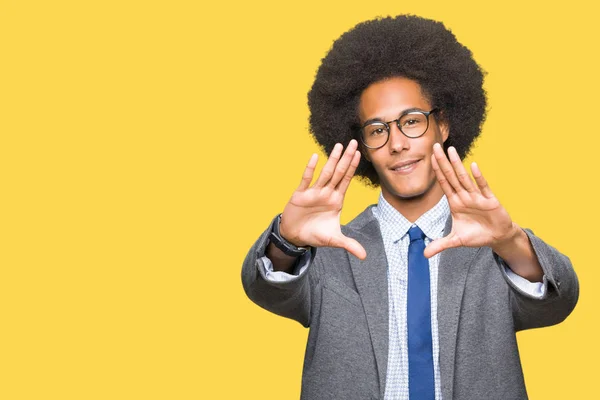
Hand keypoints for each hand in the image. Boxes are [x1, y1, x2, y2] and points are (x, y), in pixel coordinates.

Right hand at [279, 139, 366, 259]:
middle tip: (355, 142)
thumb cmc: (315, 234)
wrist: (295, 236)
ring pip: (325, 173)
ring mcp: (313, 192)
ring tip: (339, 145)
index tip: (359, 153)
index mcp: (336, 201)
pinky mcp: (300, 194)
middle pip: (339, 172)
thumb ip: (349, 245)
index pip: (346, 180)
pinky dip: (310, 169)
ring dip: (332, 160)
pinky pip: (306, 179)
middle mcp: (326, 193)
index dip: (353, 167)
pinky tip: (315, 157)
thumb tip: (364, 256)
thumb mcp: (334, 240)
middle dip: (347, 158)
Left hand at [424, 143, 518, 258]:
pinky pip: (483, 187)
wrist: (497, 237)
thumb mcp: (456, 241)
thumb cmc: (476, 235)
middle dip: (442, 162)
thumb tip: (424, 255)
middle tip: (434, 146)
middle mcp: (464, 196)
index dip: (436, 171)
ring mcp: (477, 197)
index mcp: (455, 203)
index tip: (429, 157)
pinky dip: (478, 178)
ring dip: (457, 165)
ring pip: (464, 178)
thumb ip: (440, 245)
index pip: (443, 183)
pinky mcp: (490, 201)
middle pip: (450, 176)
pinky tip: (473, 166)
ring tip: (451, 150)